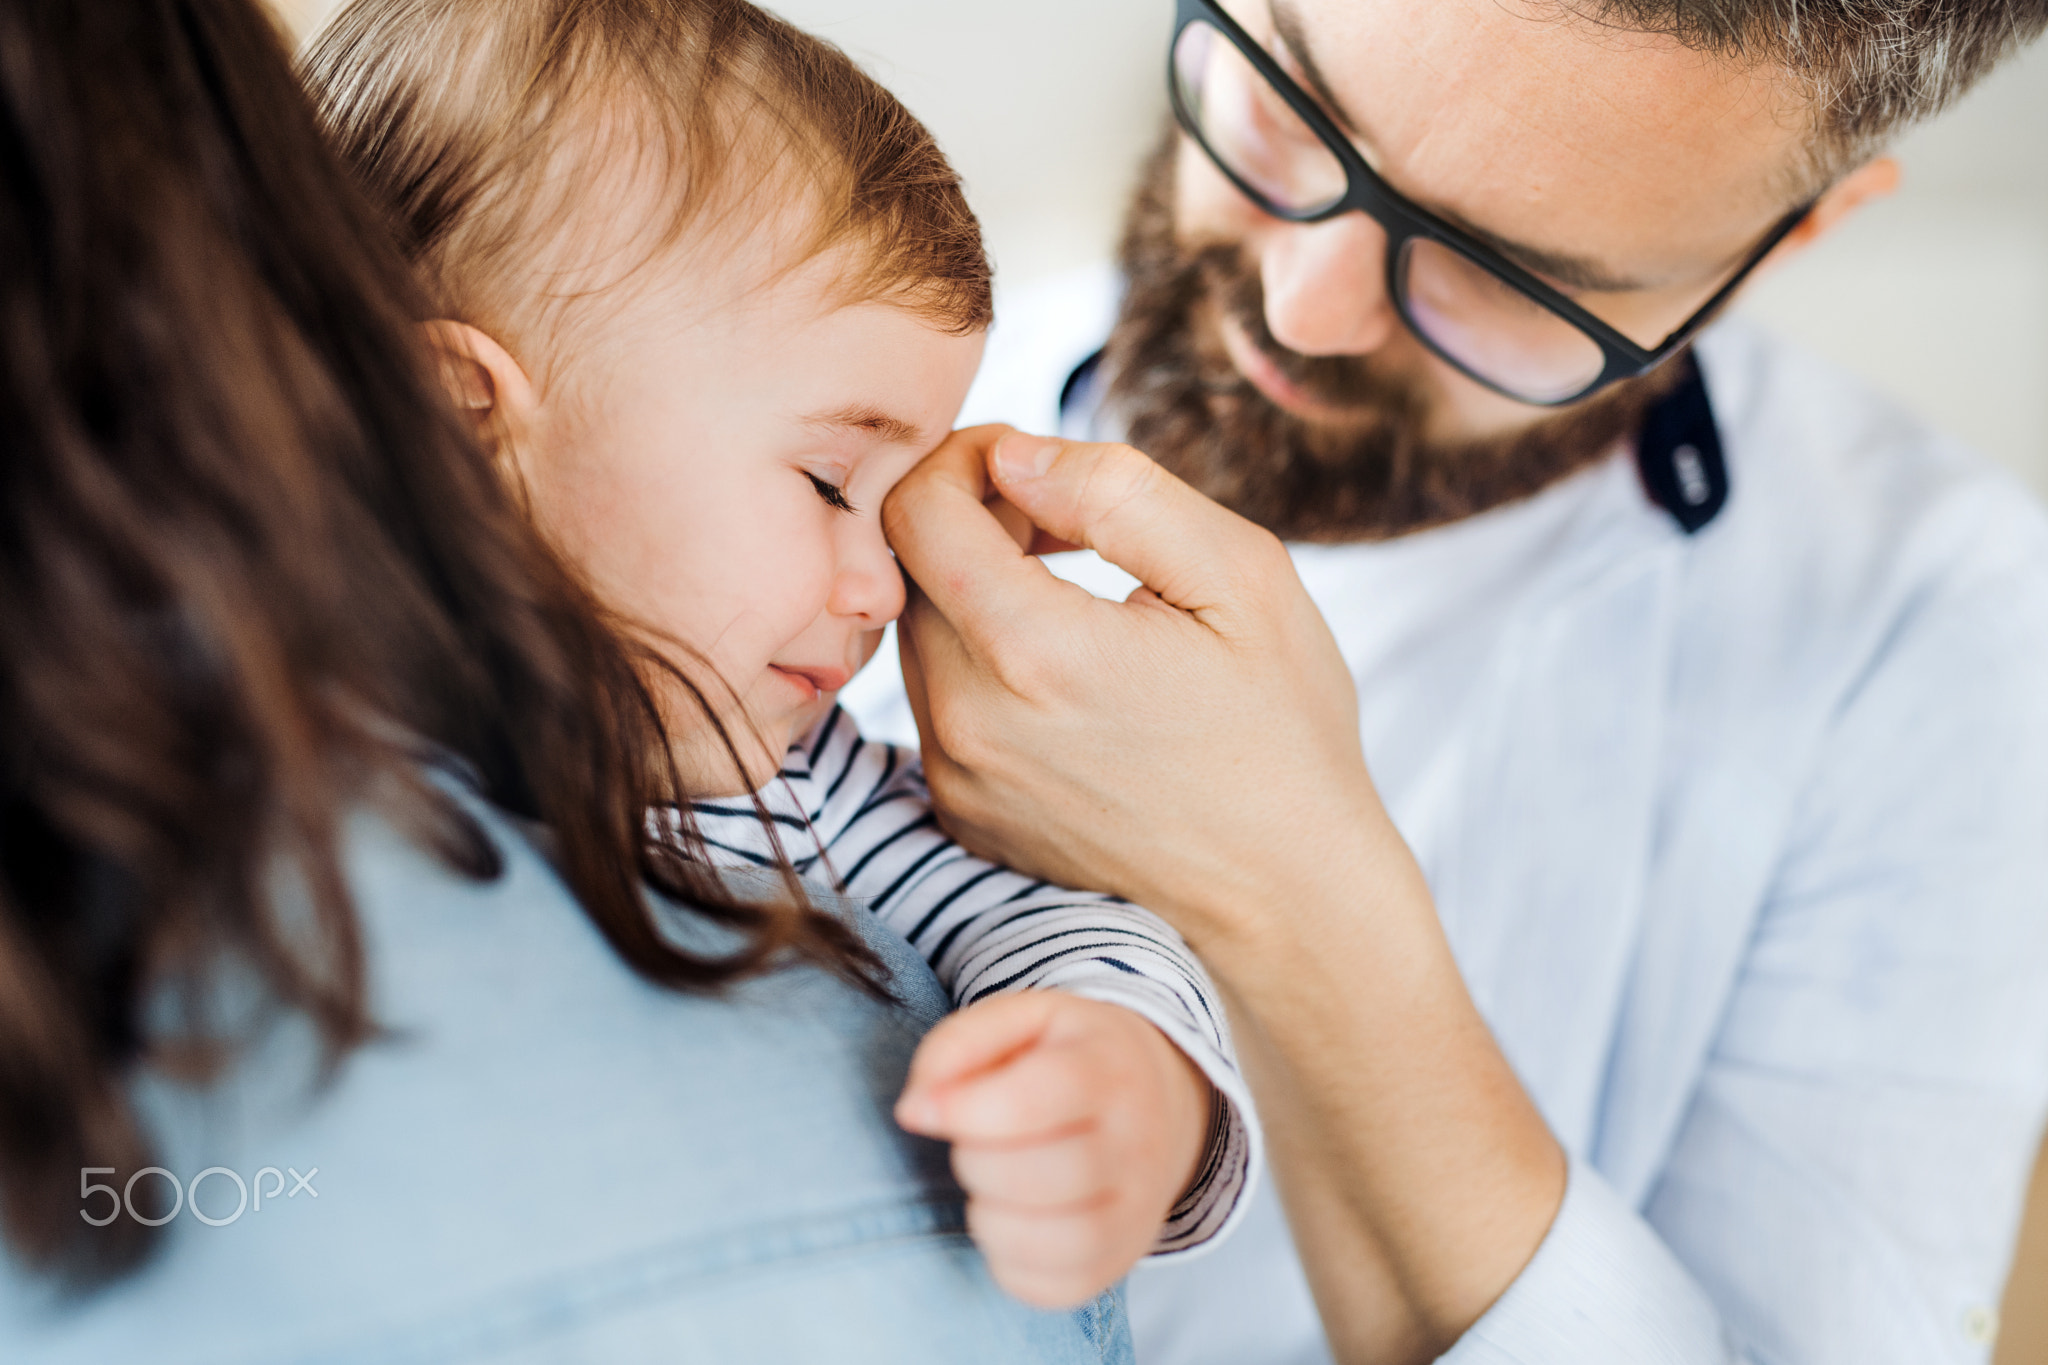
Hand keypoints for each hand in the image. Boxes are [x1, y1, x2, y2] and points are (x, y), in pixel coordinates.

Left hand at [882, 424, 1386, 949]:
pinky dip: (979, 663)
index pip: (914, 509)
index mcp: (1034, 650)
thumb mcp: (1241, 576)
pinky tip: (1063, 672)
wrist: (1287, 896)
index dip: (963, 457)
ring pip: (916, 633)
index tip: (1029, 464)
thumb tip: (1014, 455)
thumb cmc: (1282, 730)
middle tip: (1059, 522)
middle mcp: (970, 720)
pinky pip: (936, 703)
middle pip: (904, 568)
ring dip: (970, 589)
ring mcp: (959, 777)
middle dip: (968, 518)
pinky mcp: (963, 813)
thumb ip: (1118, 492)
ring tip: (1068, 592)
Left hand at [895, 991, 1212, 1308]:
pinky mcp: (1123, 1260)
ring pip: (1053, 1242)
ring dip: (989, 1218)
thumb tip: (915, 1111)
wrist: (1157, 1097)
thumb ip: (957, 1046)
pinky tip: (1007, 1222)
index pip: (1035, 1099)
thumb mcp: (1019, 1020)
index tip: (921, 1111)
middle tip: (972, 1142)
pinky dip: (1010, 1264)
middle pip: (1039, 1176)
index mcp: (1109, 1068)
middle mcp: (1138, 1142)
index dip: (961, 1111)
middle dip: (973, 1162)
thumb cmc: (1065, 1055)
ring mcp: (1139, 1209)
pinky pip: (1057, 1288)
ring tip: (989, 1185)